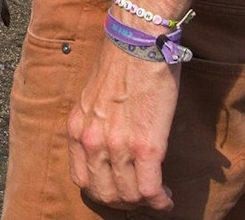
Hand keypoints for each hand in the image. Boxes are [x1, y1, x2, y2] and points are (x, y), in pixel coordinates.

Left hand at [66, 44, 181, 211]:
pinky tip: (167, 198)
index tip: (118, 190)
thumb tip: (112, 142)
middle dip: (123, 202)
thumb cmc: (122, 63)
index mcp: (76, 129)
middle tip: (140, 197)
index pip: (81, 179)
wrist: (138, 42)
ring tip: (157, 195)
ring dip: (144, 202)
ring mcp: (117, 146)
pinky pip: (149, 189)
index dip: (102, 192)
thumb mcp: (94, 98)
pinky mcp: (146, 146)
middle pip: (103, 193)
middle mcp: (91, 141)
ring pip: (127, 196)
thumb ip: (97, 123)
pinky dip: (160, 200)